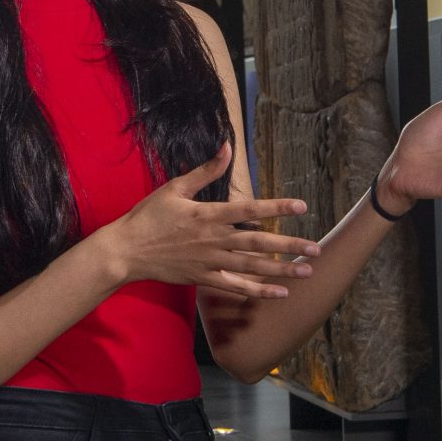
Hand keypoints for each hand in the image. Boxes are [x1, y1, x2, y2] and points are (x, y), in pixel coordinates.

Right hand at [94, 144, 320, 299]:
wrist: (125, 251)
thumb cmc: (148, 217)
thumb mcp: (175, 188)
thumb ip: (205, 171)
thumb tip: (227, 147)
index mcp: (208, 215)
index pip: (249, 210)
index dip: (277, 207)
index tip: (301, 206)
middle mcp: (213, 239)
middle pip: (258, 243)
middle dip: (289, 245)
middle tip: (316, 248)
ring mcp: (209, 262)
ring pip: (252, 267)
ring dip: (281, 271)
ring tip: (306, 272)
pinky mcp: (203, 279)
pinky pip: (235, 287)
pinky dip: (257, 291)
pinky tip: (279, 293)